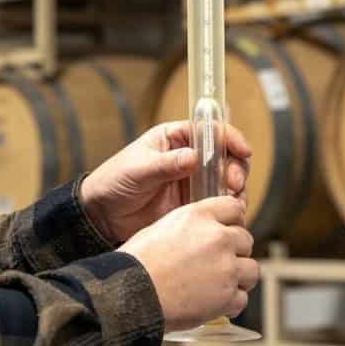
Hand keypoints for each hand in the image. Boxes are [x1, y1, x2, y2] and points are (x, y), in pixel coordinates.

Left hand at [80, 120, 251, 243]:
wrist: (101, 215)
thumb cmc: (114, 182)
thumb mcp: (138, 170)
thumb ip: (166, 164)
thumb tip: (193, 157)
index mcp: (175, 138)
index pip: (210, 130)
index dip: (230, 137)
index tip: (243, 150)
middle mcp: (188, 158)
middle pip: (224, 156)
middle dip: (235, 168)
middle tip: (232, 182)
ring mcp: (191, 182)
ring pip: (224, 181)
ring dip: (234, 189)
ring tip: (233, 200)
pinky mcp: (191, 205)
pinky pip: (216, 203)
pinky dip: (226, 207)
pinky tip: (229, 213)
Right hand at [121, 195, 258, 331]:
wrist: (129, 295)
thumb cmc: (135, 265)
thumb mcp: (159, 228)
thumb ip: (189, 227)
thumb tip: (201, 235)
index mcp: (199, 216)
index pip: (234, 208)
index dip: (232, 221)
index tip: (227, 231)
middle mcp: (218, 238)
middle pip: (246, 240)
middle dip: (235, 252)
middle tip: (218, 263)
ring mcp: (226, 268)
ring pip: (251, 270)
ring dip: (239, 277)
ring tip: (220, 285)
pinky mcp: (227, 296)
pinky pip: (242, 299)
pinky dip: (229, 302)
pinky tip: (212, 302)